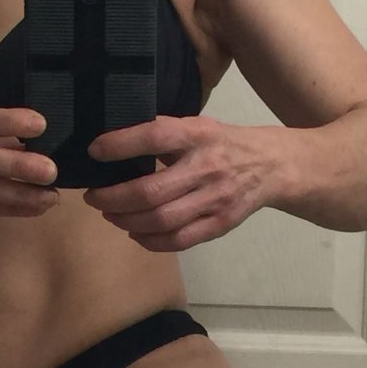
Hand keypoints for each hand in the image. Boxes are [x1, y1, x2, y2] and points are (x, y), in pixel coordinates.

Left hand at [84, 116, 275, 250]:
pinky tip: (134, 232)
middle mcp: (207, 168)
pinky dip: (149, 241)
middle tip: (93, 197)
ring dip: (126, 220)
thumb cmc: (221, 143)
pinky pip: (179, 240)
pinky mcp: (221, 224)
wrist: (273, 165)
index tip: (94, 152)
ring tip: (110, 214)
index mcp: (198, 135)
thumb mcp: (196, 126)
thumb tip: (111, 142)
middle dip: (113, 198)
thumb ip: (162, 132)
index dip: (120, 145)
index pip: (155, 137)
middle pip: (151, 191)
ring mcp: (216, 200)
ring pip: (161, 220)